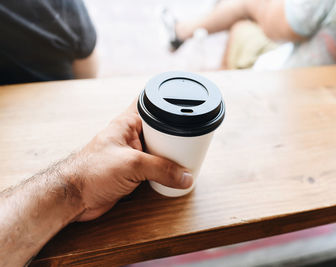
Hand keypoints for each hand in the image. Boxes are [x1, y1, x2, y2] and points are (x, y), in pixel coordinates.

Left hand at [71, 102, 192, 220]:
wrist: (74, 197)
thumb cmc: (90, 172)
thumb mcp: (132, 165)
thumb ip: (162, 169)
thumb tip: (185, 176)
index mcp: (127, 123)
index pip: (149, 103)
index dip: (166, 100)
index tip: (184, 102)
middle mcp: (130, 136)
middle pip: (159, 129)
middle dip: (175, 134)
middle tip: (192, 137)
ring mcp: (132, 153)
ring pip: (158, 149)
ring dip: (170, 154)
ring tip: (187, 156)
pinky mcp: (132, 171)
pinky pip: (153, 167)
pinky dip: (164, 170)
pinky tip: (174, 174)